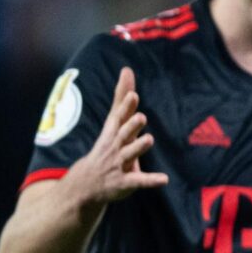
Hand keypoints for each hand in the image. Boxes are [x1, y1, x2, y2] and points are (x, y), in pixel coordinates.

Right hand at [63, 67, 167, 205]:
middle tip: (141, 117)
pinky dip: (150, 180)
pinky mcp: (125, 182)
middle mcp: (115, 146)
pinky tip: (164, 179)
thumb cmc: (107, 146)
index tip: (133, 95)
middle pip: (123, 134)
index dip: (125, 107)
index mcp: (114, 132)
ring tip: (149, 139)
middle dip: (131, 126)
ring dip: (138, 147)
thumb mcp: (114, 122)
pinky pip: (138, 181)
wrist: (87, 183)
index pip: (119, 117)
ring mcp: (119, 164)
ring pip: (129, 155)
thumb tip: (127, 69)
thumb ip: (122, 98)